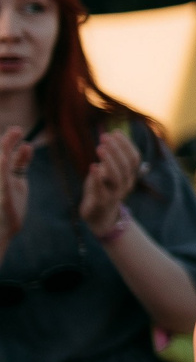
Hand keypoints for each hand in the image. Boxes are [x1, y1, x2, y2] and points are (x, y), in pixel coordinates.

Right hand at [0, 127, 28, 249]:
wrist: (2, 231)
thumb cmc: (9, 207)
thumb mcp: (17, 181)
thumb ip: (21, 163)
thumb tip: (26, 145)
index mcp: (3, 173)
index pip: (4, 154)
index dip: (8, 141)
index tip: (17, 131)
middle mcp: (0, 176)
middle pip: (1, 156)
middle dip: (6, 142)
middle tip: (16, 130)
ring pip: (1, 163)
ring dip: (5, 148)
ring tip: (14, 135)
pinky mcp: (2, 195)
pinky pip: (2, 178)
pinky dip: (3, 166)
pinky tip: (5, 158)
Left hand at [76, 128, 142, 234]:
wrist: (100, 217)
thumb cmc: (103, 189)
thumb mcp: (108, 172)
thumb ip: (112, 157)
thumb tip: (114, 134)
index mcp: (129, 176)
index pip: (134, 158)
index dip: (126, 145)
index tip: (115, 132)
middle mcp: (125, 185)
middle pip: (127, 166)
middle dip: (117, 150)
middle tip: (104, 137)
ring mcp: (115, 194)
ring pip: (117, 177)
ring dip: (110, 161)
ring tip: (100, 148)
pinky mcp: (101, 202)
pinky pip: (102, 190)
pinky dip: (98, 178)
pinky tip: (93, 166)